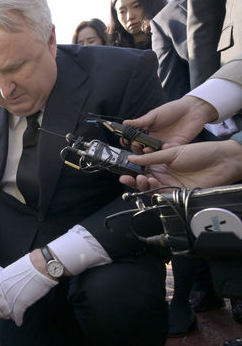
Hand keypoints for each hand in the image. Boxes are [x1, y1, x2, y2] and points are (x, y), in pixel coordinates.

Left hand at [0, 255, 55, 324]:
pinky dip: (18, 319)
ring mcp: (11, 296)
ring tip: (15, 318)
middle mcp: (4, 288)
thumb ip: (12, 280)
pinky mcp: (20, 303)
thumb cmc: (33, 265)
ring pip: (9, 310)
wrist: (41, 266)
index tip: (6, 304)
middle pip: (3, 303)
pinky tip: (19, 322)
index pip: (0, 294)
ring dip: (12, 315)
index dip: (3, 300)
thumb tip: (15, 286)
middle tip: (8, 314)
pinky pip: (17, 314)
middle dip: (6, 309)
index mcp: (2, 279)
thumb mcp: (16, 271)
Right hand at [119, 139, 241, 190]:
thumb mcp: (173, 151)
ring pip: (150, 188)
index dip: (132, 169)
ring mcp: (170, 184)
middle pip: (143, 180)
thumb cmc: (201, 152)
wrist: (223, 162)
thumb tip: (132, 158)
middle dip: (133, 179)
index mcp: (161, 162)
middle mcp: (164, 174)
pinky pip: (161, 194)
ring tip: (141, 178)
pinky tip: (150, 183)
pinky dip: (153, 190)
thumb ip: (152, 157)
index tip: (123, 169)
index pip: (142, 167)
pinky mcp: (177, 193)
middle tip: (127, 177)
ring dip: (142, 184)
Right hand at [122, 96, 218, 151]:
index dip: (129, 141)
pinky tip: (164, 146)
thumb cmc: (173, 109)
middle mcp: (154, 139)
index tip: (125, 141)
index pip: (134, 139)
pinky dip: (165, 151)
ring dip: (150, 153)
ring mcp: (164, 144)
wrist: (193, 110)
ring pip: (154, 153)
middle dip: (137, 149)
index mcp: (147, 131)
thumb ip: (140, 121)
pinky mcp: (175, 146)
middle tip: (137, 146)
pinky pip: (168, 152)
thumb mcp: (154, 114)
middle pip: (142, 149)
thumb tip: (125, 123)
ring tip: (148, 150)